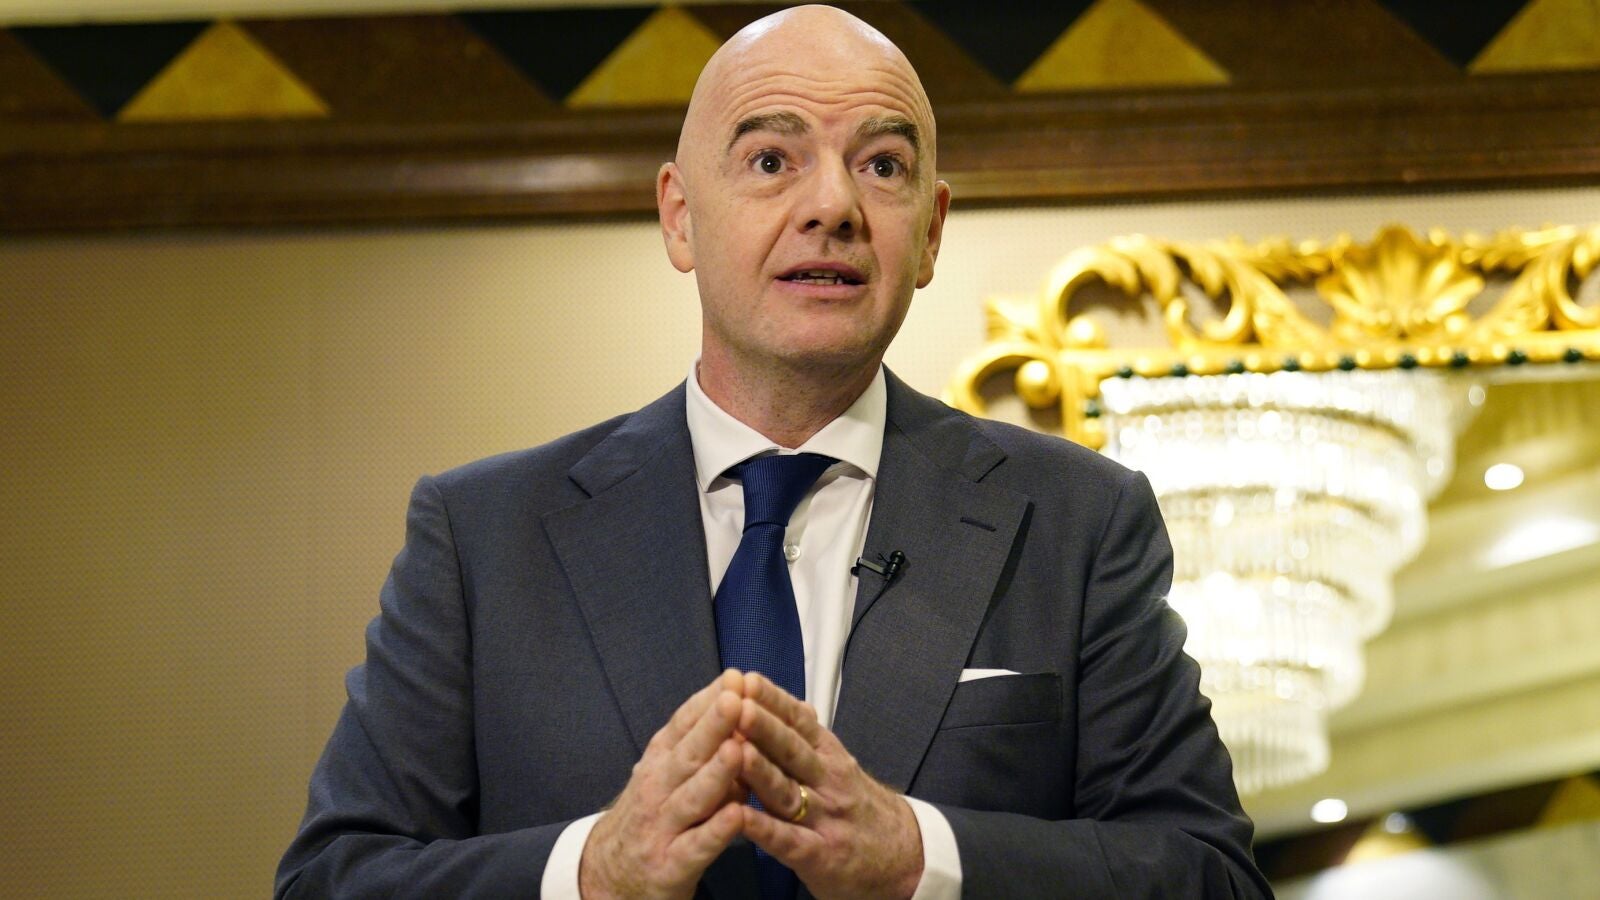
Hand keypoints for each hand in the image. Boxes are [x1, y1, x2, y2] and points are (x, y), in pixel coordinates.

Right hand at [579, 670, 748, 899]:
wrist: (611, 873)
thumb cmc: (656, 814)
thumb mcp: (670, 774)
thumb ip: (704, 747)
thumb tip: (744, 710)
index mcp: (660, 760)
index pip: (683, 724)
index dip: (708, 701)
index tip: (734, 676)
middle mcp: (656, 788)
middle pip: (687, 753)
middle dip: (713, 725)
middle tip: (736, 697)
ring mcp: (662, 827)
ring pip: (692, 797)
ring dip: (715, 773)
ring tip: (737, 750)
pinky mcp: (670, 866)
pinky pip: (696, 846)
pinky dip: (716, 831)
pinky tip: (736, 816)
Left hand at [735, 672, 923, 899]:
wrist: (903, 855)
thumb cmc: (858, 806)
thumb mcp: (841, 764)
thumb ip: (811, 738)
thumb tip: (789, 702)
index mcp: (828, 755)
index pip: (799, 721)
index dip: (773, 701)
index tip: (747, 679)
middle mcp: (827, 781)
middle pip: (791, 750)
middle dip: (763, 726)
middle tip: (736, 704)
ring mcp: (824, 818)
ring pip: (788, 791)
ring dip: (760, 771)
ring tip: (734, 751)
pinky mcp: (820, 855)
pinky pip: (788, 840)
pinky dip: (764, 829)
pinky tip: (740, 817)